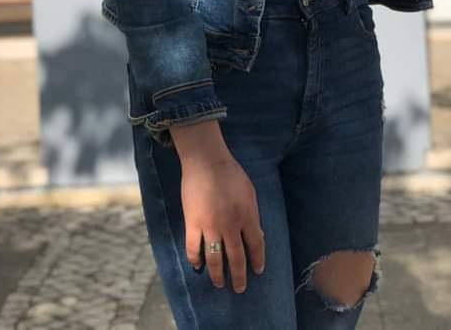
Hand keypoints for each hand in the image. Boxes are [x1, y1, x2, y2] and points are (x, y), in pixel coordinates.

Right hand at [172, 123, 264, 293]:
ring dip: (218, 275)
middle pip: (236, 258)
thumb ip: (253, 214)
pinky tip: (198, 266)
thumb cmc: (231, 173)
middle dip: (239, 276)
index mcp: (247, 217)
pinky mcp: (193, 224)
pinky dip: (195, 260)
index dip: (257, 261)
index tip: (258, 271)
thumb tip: (257, 234)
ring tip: (220, 284)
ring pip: (215, 260)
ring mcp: (210, 227)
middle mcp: (230, 227)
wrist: (206, 161)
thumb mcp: (250, 192)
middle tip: (240, 289)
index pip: (256, 246)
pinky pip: (193, 249)